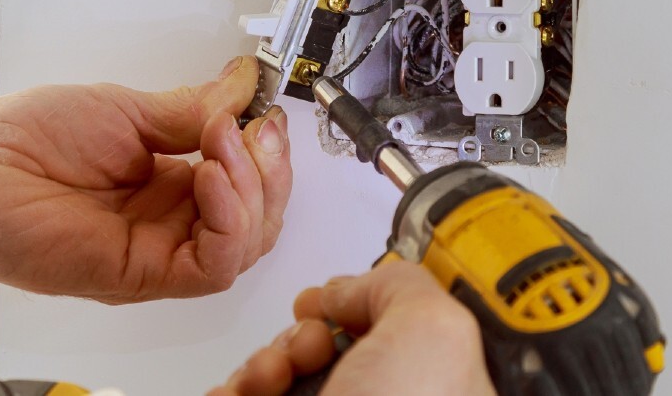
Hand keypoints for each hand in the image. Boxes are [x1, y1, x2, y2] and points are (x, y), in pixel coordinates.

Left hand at [0, 56, 291, 303]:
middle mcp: (171, 222)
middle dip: (270, 172)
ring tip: (221, 144)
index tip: (263, 113)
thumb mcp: (126, 109)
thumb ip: (191, 109)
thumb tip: (241, 86)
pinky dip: (227, 222)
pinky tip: (210, 179)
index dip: (266, 153)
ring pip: (246, 245)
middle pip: (259, 219)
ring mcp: (160, 251)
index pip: (248, 184)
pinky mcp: (144, 275)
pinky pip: (213, 266)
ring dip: (252, 191)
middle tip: (252, 129)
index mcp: (170, 184)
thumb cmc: (27, 142)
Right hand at [210, 261, 495, 395]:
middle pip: (330, 347)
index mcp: (436, 387)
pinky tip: (237, 395)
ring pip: (283, 375)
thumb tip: (349, 289)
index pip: (397, 331)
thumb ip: (401, 287)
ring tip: (267, 380)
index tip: (336, 303)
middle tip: (307, 348)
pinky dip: (234, 393)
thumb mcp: (434, 332)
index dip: (360, 307)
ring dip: (263, 363)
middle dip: (302, 334)